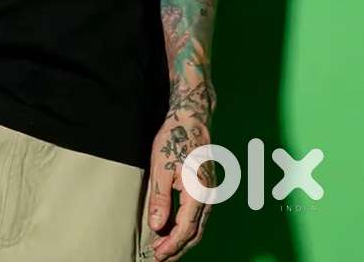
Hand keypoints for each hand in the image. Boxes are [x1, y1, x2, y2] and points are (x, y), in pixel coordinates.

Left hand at [146, 110, 215, 260]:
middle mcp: (208, 197)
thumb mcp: (160, 168)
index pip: (184, 229)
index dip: (171, 246)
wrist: (191, 120)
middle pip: (195, 233)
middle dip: (177, 249)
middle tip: (159, 258)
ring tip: (164, 248)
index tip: (157, 256)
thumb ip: (160, 199)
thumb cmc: (174, 139)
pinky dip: (187, 228)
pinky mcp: (206, 189)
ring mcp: (210, 194)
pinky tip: (174, 229)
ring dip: (182, 240)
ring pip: (198, 226)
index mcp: (198, 194)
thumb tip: (157, 226)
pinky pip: (198, 216)